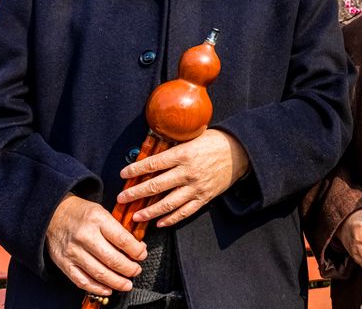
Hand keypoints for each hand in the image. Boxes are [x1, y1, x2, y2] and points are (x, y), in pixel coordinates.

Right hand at [45, 194, 146, 297]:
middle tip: (136, 271)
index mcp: (97, 219)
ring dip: (116, 282)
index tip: (142, 254)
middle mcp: (85, 236)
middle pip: (112, 259)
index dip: (136, 250)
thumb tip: (136, 247)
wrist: (54, 215)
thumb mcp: (102, 212)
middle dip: (129, 268)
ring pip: (99, 273)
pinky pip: (82, 281)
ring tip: (127, 284)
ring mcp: (73, 252)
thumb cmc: (82, 213)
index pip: (122, 239)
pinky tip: (108, 289)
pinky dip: (97, 288)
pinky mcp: (64, 263)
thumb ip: (117, 228)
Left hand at [117, 129, 248, 226]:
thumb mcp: (193, 137)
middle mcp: (187, 172)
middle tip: (121, 199)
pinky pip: (185, 212)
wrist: (240, 151)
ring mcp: (196, 187)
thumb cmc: (215, 141)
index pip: (153, 164)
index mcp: (183, 154)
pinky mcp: (204, 197)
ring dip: (149, 211)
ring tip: (136, 216)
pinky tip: (159, 223)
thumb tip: (153, 152)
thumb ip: (174, 146)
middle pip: (155, 186)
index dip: (135, 170)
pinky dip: (171, 219)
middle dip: (135, 194)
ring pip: (168, 204)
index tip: (123, 175)